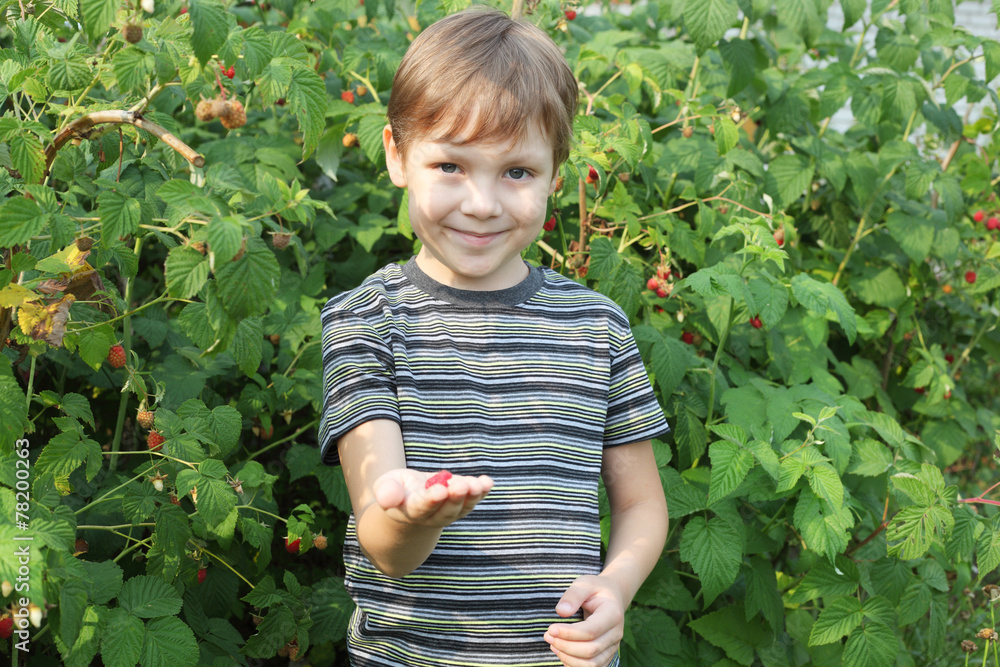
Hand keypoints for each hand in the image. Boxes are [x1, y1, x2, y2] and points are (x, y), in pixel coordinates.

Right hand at [372, 468, 492, 528]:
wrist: (411, 500)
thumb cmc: (398, 489)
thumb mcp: (386, 485)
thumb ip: (386, 492)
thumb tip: (386, 498)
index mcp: (410, 511)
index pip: (422, 507)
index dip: (431, 500)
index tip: (440, 490)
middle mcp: (432, 516)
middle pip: (446, 511)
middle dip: (455, 498)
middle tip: (462, 485)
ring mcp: (449, 512)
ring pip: (462, 508)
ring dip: (471, 496)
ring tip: (477, 484)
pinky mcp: (462, 504)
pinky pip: (473, 500)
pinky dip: (482, 492)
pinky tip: (488, 482)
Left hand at [543, 575, 623, 666]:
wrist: (611, 598)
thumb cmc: (595, 590)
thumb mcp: (585, 583)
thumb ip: (573, 595)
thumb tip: (561, 612)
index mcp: (613, 614)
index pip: (590, 631)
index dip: (569, 633)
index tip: (551, 628)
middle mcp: (616, 633)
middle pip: (590, 650)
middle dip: (565, 646)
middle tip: (548, 635)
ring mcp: (613, 646)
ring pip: (592, 664)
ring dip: (568, 657)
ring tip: (553, 644)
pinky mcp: (607, 655)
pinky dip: (574, 665)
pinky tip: (561, 653)